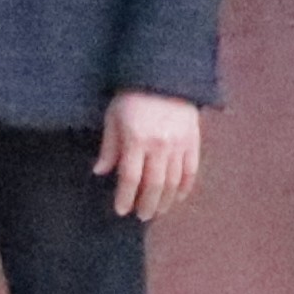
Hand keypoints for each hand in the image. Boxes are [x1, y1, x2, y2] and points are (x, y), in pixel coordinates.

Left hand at [98, 91, 208, 220]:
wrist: (164, 76)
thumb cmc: (131, 97)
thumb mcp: (113, 118)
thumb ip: (109, 147)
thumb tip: (100, 172)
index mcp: (136, 139)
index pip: (130, 177)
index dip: (125, 197)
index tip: (121, 210)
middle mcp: (160, 145)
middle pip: (154, 184)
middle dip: (147, 204)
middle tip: (142, 217)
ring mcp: (179, 144)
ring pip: (173, 181)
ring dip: (165, 200)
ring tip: (157, 211)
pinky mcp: (193, 141)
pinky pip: (191, 171)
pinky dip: (184, 187)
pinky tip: (177, 197)